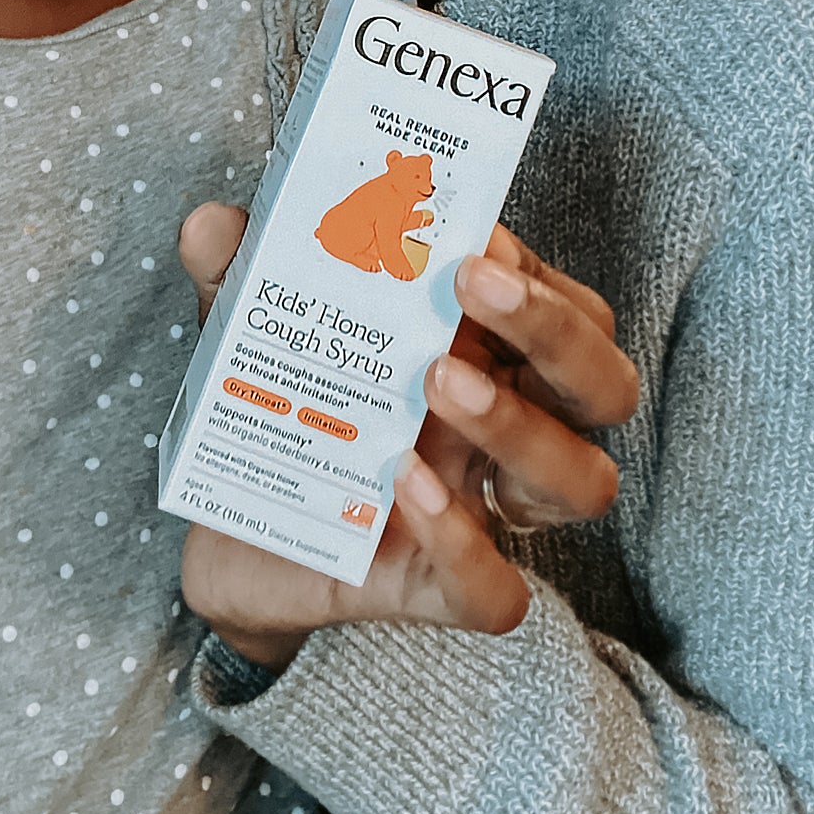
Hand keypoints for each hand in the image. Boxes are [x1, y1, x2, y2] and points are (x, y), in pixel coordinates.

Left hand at [175, 204, 638, 668]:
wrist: (225, 534)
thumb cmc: (276, 405)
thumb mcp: (252, 326)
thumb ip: (236, 269)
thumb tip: (210, 222)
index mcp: (487, 350)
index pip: (568, 308)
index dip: (536, 272)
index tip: (473, 234)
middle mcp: (508, 427)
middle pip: (603, 385)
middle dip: (556, 331)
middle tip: (473, 285)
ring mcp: (484, 509)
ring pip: (580, 483)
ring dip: (519, 425)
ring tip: (436, 382)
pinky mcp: (439, 591)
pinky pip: (497, 591)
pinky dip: (461, 539)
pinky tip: (404, 485)